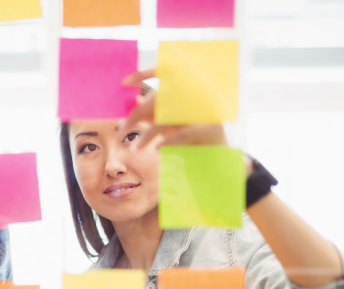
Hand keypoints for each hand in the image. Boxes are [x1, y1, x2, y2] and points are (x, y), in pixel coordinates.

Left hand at [119, 69, 251, 175]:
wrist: (222, 159)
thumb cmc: (195, 141)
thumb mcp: (172, 126)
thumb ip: (157, 114)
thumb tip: (137, 101)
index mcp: (188, 92)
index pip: (166, 74)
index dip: (145, 74)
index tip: (125, 82)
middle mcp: (198, 97)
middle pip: (160, 99)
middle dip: (137, 114)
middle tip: (122, 128)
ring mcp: (206, 111)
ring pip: (169, 119)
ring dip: (148, 135)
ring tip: (136, 148)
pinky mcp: (212, 127)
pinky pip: (183, 133)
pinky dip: (168, 141)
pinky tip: (157, 149)